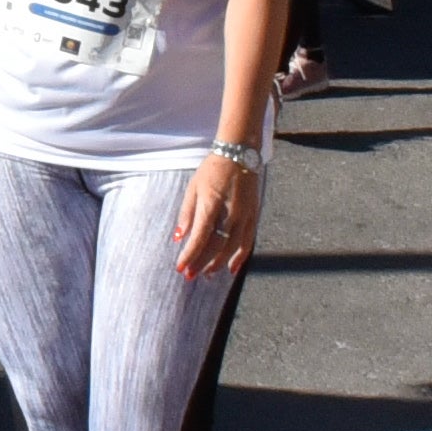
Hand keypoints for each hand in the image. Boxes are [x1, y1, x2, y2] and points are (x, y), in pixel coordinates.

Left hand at [171, 149, 260, 278]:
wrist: (239, 155)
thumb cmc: (212, 171)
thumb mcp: (193, 188)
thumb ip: (186, 214)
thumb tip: (178, 237)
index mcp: (211, 204)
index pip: (199, 237)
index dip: (189, 255)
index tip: (180, 268)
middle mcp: (230, 212)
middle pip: (216, 246)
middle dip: (201, 263)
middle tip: (190, 276)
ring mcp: (244, 216)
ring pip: (232, 248)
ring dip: (218, 264)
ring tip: (206, 274)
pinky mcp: (253, 216)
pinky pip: (248, 242)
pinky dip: (240, 257)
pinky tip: (231, 269)